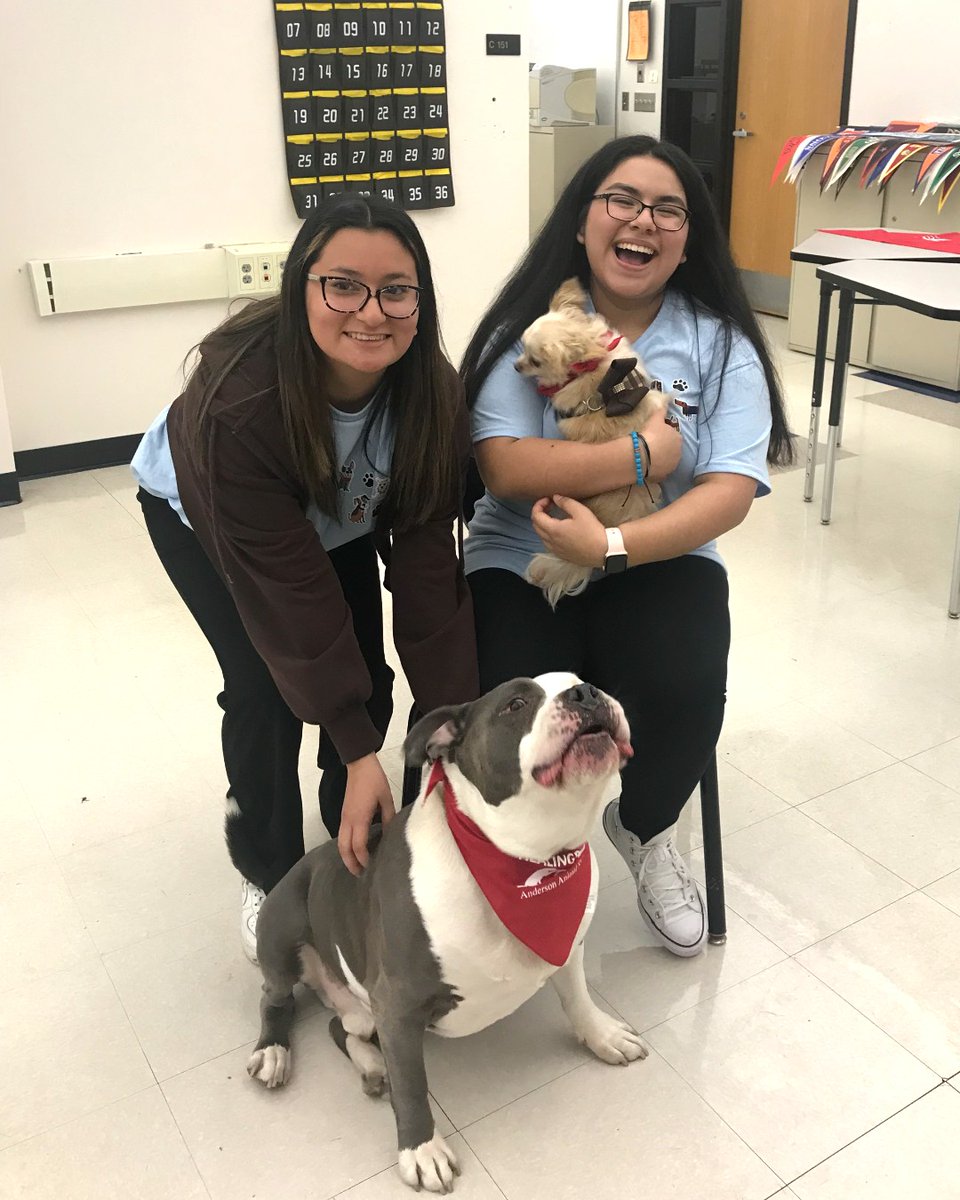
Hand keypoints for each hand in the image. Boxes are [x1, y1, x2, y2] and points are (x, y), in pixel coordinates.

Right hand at [338, 753, 394, 875]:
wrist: (359, 764)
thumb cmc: (374, 780)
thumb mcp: (386, 798)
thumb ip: (389, 817)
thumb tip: (392, 833)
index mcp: (359, 818)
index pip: (359, 846)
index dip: (364, 859)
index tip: (371, 867)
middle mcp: (348, 820)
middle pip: (344, 848)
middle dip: (351, 863)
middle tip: (360, 874)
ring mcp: (344, 817)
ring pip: (340, 843)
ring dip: (346, 856)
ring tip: (357, 866)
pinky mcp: (344, 814)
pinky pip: (342, 835)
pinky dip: (346, 847)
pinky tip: (355, 850)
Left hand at [531, 495, 605, 567]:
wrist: (603, 550)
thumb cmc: (592, 531)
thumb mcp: (580, 511)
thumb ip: (565, 502)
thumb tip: (555, 497)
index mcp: (553, 530)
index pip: (536, 516)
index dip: (538, 505)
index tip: (548, 499)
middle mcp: (551, 541)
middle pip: (536, 526)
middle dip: (540, 513)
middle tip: (550, 506)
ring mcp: (555, 550)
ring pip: (541, 536)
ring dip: (543, 524)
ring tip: (555, 517)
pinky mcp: (562, 555)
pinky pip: (548, 544)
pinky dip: (549, 534)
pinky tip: (560, 531)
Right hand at [640, 407, 681, 481]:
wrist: (642, 454)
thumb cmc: (650, 434)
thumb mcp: (655, 419)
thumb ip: (661, 410)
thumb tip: (666, 399)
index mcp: (678, 438)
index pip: (673, 436)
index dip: (664, 436)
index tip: (655, 436)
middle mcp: (679, 453)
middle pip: (671, 450)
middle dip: (664, 448)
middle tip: (650, 447)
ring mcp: (672, 466)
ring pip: (666, 461)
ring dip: (660, 459)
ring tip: (647, 457)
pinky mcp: (664, 476)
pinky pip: (659, 471)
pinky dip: (655, 469)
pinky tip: (646, 466)